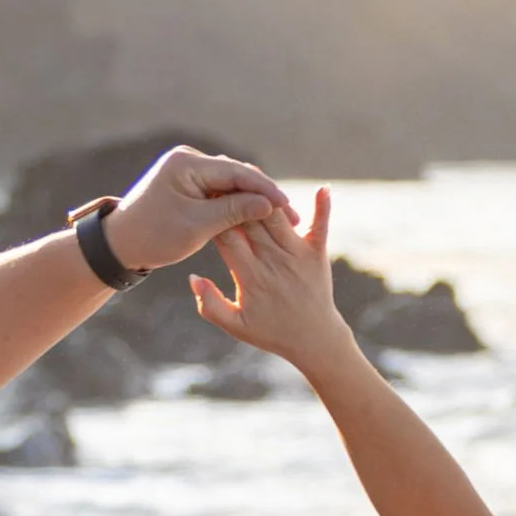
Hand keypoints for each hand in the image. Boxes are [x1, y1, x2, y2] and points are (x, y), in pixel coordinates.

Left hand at [107, 144, 296, 272]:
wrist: (120, 244)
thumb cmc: (153, 236)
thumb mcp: (196, 227)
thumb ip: (233, 213)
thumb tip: (268, 205)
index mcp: (186, 163)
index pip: (236, 172)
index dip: (265, 190)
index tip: (288, 207)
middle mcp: (188, 159)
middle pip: (237, 174)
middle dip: (264, 194)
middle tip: (292, 216)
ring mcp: (189, 169)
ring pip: (232, 182)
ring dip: (254, 200)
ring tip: (281, 219)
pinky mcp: (190, 182)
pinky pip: (221, 190)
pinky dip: (238, 203)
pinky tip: (258, 217)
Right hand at [190, 188, 353, 371]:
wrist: (314, 341)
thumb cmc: (271, 332)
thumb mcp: (235, 326)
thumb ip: (210, 304)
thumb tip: (192, 276)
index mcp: (250, 276)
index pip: (226, 236)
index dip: (213, 214)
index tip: (201, 197)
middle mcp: (273, 261)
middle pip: (249, 219)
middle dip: (234, 196)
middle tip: (221, 174)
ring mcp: (297, 255)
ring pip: (277, 215)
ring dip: (265, 193)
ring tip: (251, 174)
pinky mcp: (317, 253)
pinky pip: (321, 225)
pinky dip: (322, 207)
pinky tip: (323, 188)